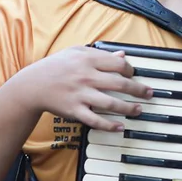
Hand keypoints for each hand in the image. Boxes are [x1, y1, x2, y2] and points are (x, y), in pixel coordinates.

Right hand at [20, 46, 153, 130]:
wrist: (32, 85)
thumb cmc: (56, 66)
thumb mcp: (76, 53)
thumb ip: (100, 54)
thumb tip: (122, 55)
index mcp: (88, 60)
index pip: (118, 65)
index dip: (130, 70)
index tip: (134, 75)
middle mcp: (86, 77)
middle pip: (119, 84)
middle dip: (138, 90)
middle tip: (149, 94)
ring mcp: (80, 95)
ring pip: (111, 103)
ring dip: (129, 108)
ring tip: (139, 110)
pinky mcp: (74, 111)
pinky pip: (95, 120)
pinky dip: (109, 125)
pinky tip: (120, 127)